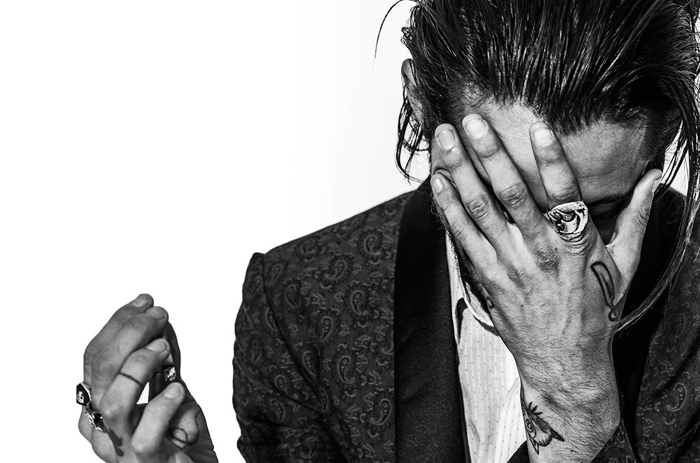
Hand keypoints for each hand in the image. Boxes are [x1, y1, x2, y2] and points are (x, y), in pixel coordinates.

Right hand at [79, 295, 217, 462]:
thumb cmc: (180, 437)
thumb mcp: (171, 387)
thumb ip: (163, 360)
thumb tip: (158, 320)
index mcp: (97, 406)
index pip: (95, 357)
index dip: (119, 324)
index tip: (145, 301)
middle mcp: (100, 427)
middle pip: (101, 371)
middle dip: (130, 333)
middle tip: (159, 315)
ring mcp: (120, 448)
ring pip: (113, 401)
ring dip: (140, 365)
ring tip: (165, 349)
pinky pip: (145, 433)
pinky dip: (163, 405)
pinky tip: (179, 390)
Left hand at [430, 116, 659, 460]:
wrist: (565, 364)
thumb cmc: (594, 311)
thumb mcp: (624, 265)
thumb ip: (634, 218)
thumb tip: (653, 177)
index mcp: (578, 245)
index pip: (565, 195)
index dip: (551, 160)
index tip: (537, 128)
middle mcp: (541, 253)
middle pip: (511, 196)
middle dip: (489, 155)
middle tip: (471, 121)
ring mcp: (510, 266)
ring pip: (480, 212)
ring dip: (460, 173)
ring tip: (444, 140)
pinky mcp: (489, 278)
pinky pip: (463, 238)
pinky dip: (448, 208)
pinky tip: (438, 181)